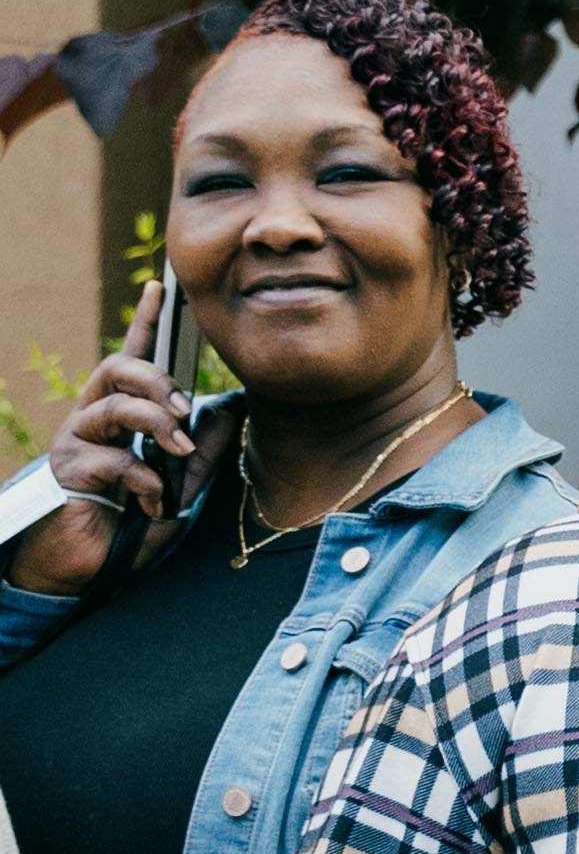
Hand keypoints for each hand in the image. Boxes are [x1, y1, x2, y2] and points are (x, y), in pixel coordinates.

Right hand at [5, 282, 192, 593]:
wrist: (88, 567)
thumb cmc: (130, 523)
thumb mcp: (180, 486)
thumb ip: (202, 451)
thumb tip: (233, 409)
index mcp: (121, 415)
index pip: (132, 357)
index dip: (145, 321)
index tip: (162, 286)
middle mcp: (94, 418)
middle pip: (117, 368)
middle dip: (157, 381)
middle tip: (185, 408)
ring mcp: (78, 441)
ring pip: (116, 406)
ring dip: (157, 426)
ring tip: (177, 452)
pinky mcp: (69, 469)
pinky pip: (116, 459)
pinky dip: (146, 482)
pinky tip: (152, 505)